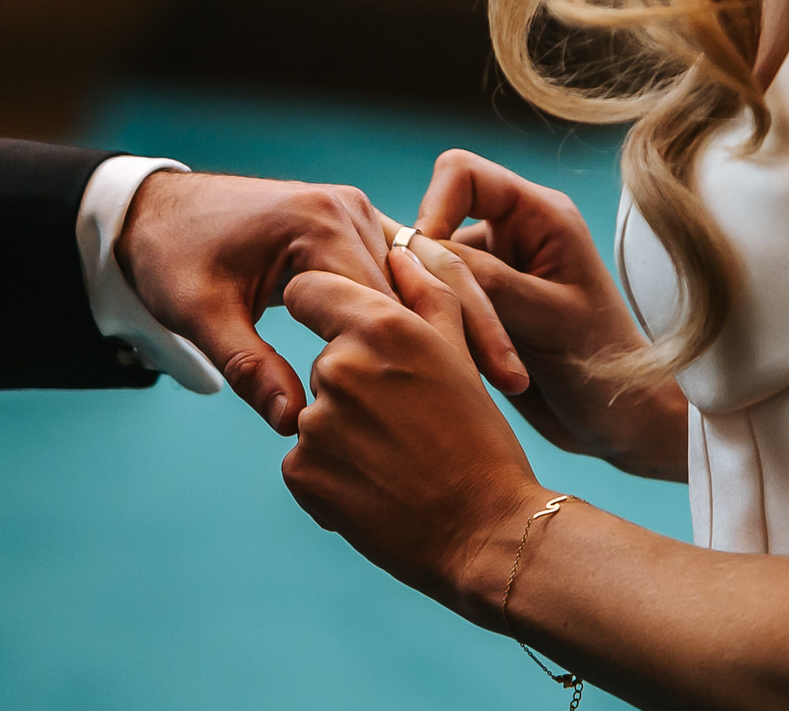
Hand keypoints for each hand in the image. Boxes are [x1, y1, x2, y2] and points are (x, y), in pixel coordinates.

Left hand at [116, 171, 392, 434]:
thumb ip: (250, 368)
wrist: (153, 211)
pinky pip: (380, 274)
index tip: (368, 407)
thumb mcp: (201, 316)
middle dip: (386, 348)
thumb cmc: (171, 255)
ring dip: (387, 331)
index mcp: (319, 222)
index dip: (377, 360)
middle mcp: (347, 207)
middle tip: (372, 404)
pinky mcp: (348, 222)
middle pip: (396, 295)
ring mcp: (352, 211)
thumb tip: (290, 420)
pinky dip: (376, 311)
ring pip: (395, 287)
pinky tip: (365, 351)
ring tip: (371, 382)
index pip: (379, 304)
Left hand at [282, 247, 542, 614]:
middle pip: (321, 358)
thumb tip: (399, 252)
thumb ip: (429, 293)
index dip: (323, 305)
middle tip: (405, 419)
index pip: (307, 290)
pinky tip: (376, 486)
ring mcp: (314, 423)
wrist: (486, 536)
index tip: (340, 324)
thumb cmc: (481, 441)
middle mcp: (338, 367)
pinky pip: (304, 458)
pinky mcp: (301, 472)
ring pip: (314, 410)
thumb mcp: (462, 355)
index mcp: (380, 326)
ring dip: (345, 429)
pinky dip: (331, 471)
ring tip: (397, 457)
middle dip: (352, 379)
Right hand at [414, 150, 684, 472]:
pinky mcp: (475, 306)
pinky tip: (452, 361)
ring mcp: (490, 271)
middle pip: (434, 222)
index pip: (460, 174)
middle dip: (427, 272)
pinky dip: (431, 326)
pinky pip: (430, 300)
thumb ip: (486, 280)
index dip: (432, 208)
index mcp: (540, 216)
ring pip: (426, 267)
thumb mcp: (548, 319)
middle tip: (438, 325)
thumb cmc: (604, 368)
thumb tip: (418, 249)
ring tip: (457, 355)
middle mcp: (510, 233)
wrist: (618, 423)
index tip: (426, 265)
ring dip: (429, 307)